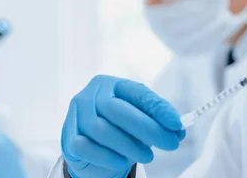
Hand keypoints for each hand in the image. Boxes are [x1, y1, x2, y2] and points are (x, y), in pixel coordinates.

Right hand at [61, 75, 185, 177]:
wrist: (89, 145)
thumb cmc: (118, 127)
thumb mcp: (138, 118)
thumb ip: (156, 120)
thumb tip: (179, 129)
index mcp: (112, 84)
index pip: (137, 93)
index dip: (158, 108)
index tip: (177, 123)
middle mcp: (91, 94)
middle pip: (118, 110)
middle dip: (147, 128)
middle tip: (169, 143)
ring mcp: (76, 114)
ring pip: (102, 130)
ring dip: (129, 145)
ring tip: (148, 155)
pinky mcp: (68, 137)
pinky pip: (85, 146)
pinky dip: (107, 156)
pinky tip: (121, 161)